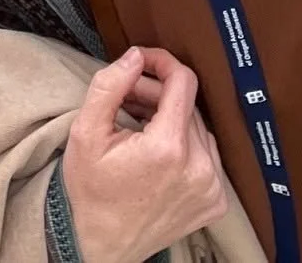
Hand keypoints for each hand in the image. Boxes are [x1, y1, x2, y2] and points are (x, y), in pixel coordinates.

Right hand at [62, 46, 227, 262]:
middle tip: (127, 100)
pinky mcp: (216, 201)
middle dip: (158, 94)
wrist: (101, 245)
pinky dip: (186, 146)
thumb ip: (110, 87)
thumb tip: (135, 57)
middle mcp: (198, 168)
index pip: (183, 82)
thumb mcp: (85, 133)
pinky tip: (158, 153)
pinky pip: (207, 155)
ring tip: (140, 126)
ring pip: (199, 128)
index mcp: (167, 148)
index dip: (162, 62)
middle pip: (188, 104)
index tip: (143, 61)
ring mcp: (212, 187)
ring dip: (172, 119)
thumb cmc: (90, 191)